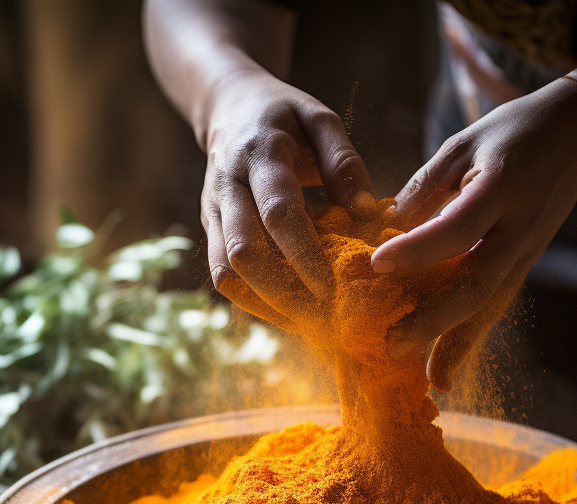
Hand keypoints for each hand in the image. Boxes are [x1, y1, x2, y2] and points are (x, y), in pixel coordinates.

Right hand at [201, 68, 374, 330]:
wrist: (227, 107)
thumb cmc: (285, 116)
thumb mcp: (320, 120)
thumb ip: (344, 164)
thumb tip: (367, 213)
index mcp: (260, 156)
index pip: (279, 213)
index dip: (306, 255)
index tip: (336, 286)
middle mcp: (227, 188)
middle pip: (243, 253)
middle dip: (284, 291)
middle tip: (325, 315)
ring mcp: (212, 214)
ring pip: (227, 274)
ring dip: (266, 304)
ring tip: (308, 322)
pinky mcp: (208, 233)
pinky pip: (223, 278)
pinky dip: (254, 301)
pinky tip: (287, 312)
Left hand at [370, 79, 576, 390]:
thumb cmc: (511, 134)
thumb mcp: (463, 145)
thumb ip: (424, 188)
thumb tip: (382, 232)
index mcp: (501, 190)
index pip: (456, 228)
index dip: (416, 249)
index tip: (375, 264)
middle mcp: (518, 232)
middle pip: (478, 286)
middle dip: (434, 320)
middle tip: (392, 343)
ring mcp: (525, 255)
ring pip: (489, 308)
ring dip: (456, 347)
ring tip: (428, 380)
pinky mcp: (522, 268)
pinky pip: (493, 308)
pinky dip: (468, 341)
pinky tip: (443, 372)